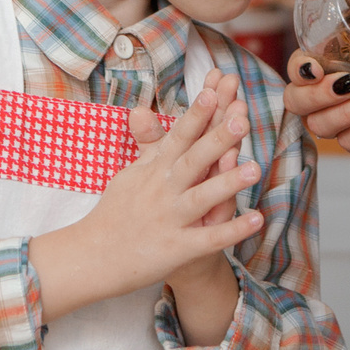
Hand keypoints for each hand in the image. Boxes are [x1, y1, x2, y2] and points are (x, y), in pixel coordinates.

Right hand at [131, 71, 249, 291]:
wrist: (92, 257)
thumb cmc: (116, 212)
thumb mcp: (130, 173)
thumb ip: (146, 143)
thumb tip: (141, 109)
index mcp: (154, 170)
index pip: (178, 137)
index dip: (196, 115)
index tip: (213, 92)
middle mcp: (162, 191)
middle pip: (193, 161)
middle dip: (217, 140)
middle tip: (242, 120)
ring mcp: (170, 220)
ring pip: (202, 198)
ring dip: (228, 183)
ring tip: (256, 169)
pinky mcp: (177, 249)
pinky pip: (209, 239)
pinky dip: (233, 230)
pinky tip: (256, 220)